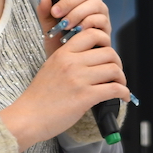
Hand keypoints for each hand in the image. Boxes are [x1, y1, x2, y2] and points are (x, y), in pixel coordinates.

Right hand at [0, 0, 125, 149]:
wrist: (27, 117)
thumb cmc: (38, 97)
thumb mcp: (50, 68)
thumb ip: (69, 59)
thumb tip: (92, 59)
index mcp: (63, 53)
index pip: (92, 34)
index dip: (106, 41)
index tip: (107, 53)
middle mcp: (72, 63)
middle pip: (109, 52)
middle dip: (117, 63)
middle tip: (115, 73)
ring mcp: (79, 79)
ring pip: (114, 69)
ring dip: (122, 78)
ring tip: (120, 85)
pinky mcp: (85, 97)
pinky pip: (114, 89)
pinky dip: (124, 92)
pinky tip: (123, 97)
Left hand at [34, 0, 109, 53]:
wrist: (67, 66)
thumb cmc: (59, 44)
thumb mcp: (48, 27)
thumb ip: (45, 13)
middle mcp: (94, 5)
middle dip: (71, 0)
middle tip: (56, 12)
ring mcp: (101, 18)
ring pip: (96, 4)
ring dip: (78, 12)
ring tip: (64, 24)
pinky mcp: (105, 31)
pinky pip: (101, 20)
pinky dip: (88, 23)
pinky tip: (77, 30)